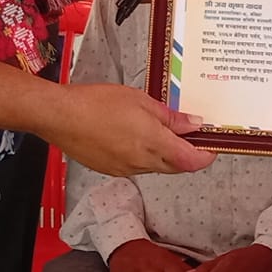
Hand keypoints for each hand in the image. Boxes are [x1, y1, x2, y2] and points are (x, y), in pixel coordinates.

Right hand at [46, 85, 216, 177]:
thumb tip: (194, 124)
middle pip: (176, 166)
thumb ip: (170, 117)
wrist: (60, 116)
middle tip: (189, 133)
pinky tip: (133, 136)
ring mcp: (126, 170)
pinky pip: (136, 167)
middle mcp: (143, 163)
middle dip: (186, 153)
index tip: (211, 144)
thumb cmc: (98, 103)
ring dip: (163, 154)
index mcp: (154, 144)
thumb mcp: (141, 101)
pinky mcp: (111, 170)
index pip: (192, 161)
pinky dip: (143, 155)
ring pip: (156, 166)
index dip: (206, 155)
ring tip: (157, 129)